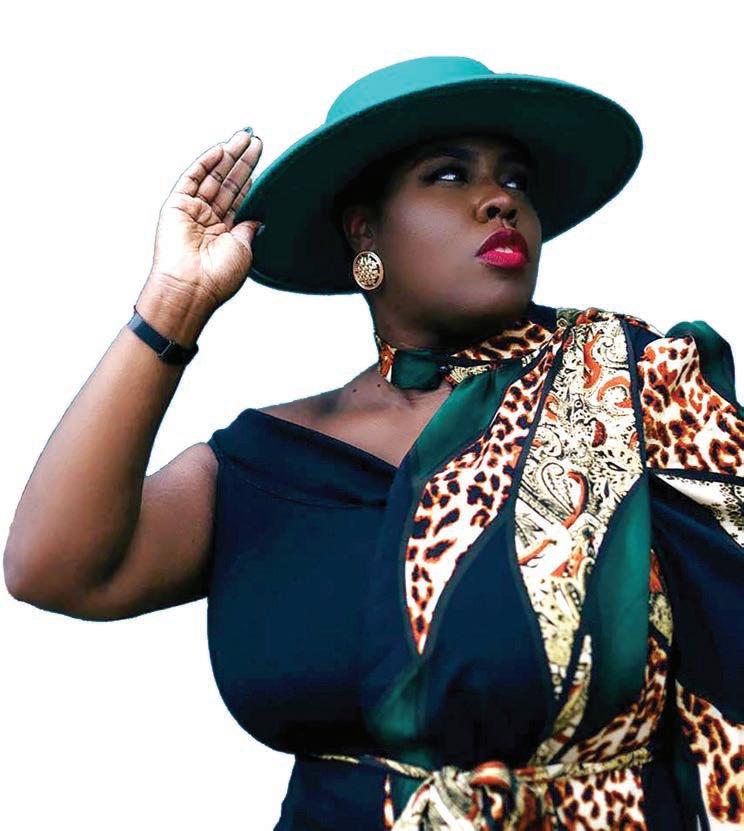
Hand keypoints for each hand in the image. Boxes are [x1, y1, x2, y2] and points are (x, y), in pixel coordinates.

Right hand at [147, 128, 263, 310]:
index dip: (250, 178)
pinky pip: (193, 178)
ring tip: (244, 137)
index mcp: (226, 233)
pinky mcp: (177, 205)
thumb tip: (259, 220)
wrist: (191, 287)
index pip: (240, 198)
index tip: (261, 160)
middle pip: (228, 183)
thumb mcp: (244, 250)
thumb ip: (249, 230)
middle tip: (255, 139)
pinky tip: (221, 149)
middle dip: (242, 161)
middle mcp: (209, 220)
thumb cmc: (217, 277)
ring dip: (228, 156)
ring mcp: (193, 211)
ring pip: (213, 177)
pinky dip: (206, 162)